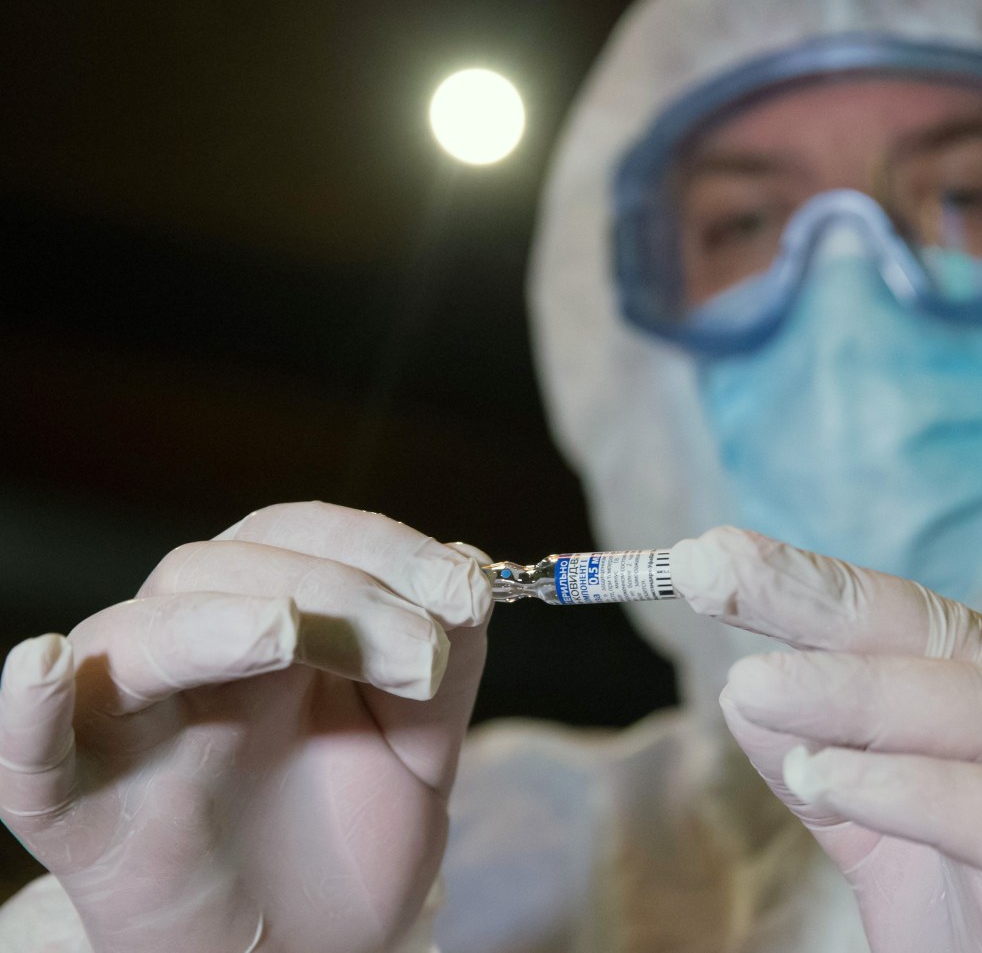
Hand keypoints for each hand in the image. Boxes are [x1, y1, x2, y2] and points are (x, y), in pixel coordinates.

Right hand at [0, 502, 490, 952]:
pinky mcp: (78, 806)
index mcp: (271, 620)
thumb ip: (445, 660)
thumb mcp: (419, 742)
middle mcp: (192, 653)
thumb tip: (469, 566)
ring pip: (137, 637)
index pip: (305, 539)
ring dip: (211, 622)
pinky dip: (27, 708)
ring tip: (283, 631)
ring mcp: (130, 724)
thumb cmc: (348, 833)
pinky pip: (29, 753)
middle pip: (229, 569)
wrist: (309, 949)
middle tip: (423, 657)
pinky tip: (45, 665)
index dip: (382, 549)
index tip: (466, 593)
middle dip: (337, 593)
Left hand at [671, 527, 981, 952]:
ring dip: (851, 693)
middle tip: (709, 573)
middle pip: (931, 631)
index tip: (706, 557)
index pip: (899, 618)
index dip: (804, 582)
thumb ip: (830, 764)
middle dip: (814, 596)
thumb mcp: (889, 829)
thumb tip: (743, 694)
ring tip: (752, 687)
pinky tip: (827, 779)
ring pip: (974, 707)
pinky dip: (913, 792)